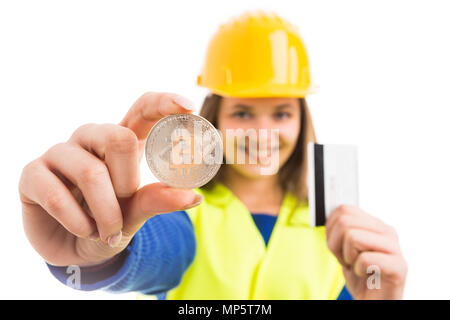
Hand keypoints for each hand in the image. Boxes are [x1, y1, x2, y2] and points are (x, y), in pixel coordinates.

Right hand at [19, 92, 202, 266]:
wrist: (75, 250)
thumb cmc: (110, 221)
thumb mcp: (136, 212)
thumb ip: (158, 200)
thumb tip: (194, 196)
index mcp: (121, 140)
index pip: (143, 108)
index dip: (164, 103)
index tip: (189, 108)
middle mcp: (91, 138)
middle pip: (118, 138)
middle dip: (128, 183)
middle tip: (125, 204)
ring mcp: (59, 152)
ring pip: (91, 172)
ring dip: (106, 213)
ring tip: (107, 230)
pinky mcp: (33, 173)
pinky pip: (57, 195)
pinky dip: (78, 222)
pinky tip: (83, 229)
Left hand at [325, 205, 407, 298]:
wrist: (375, 301)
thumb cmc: (361, 277)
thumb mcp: (346, 248)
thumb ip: (343, 229)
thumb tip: (332, 214)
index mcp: (375, 224)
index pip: (344, 209)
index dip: (331, 230)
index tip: (338, 247)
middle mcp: (387, 232)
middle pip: (344, 221)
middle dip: (336, 244)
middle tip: (346, 260)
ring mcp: (395, 248)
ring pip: (352, 236)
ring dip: (347, 257)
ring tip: (357, 266)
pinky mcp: (398, 266)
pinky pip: (364, 258)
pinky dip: (358, 270)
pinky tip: (366, 275)